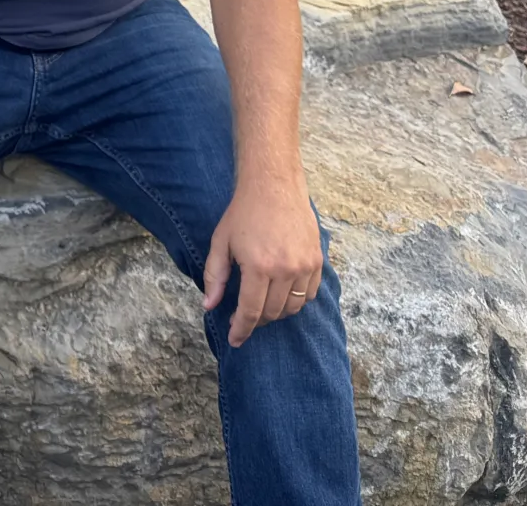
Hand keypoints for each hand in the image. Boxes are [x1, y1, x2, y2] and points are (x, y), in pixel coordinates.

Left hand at [201, 177, 323, 347]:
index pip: (251, 312)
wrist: (274, 185)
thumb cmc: (244, 213)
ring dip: (276, 313)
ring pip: (293, 307)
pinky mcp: (317, 260)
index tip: (235, 340)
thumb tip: (209, 306)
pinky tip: (282, 294)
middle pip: (272, 313)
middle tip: (244, 317)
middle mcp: (285, 269)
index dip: (242, 330)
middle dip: (256, 321)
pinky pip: (309, 294)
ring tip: (262, 305)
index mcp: (259, 266)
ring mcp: (305, 266)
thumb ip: (215, 276)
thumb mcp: (221, 242)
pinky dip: (296, 301)